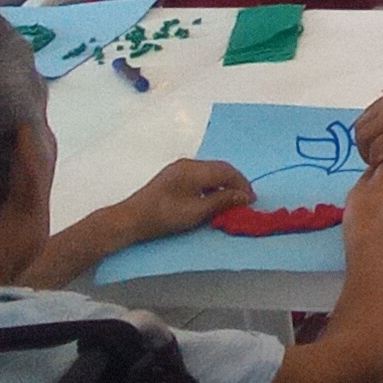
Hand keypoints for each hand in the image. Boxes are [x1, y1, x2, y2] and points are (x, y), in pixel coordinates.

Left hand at [122, 159, 253, 241]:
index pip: (227, 171)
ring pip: (211, 170)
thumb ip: (222, 201)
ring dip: (224, 183)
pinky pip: (201, 175)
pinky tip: (213, 197)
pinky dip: (212, 184)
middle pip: (220, 168)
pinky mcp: (173, 176)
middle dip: (235, 182)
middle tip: (244, 200)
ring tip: (231, 200)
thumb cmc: (164, 216)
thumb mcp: (197, 211)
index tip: (251, 200)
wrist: (131, 219)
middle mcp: (188, 164)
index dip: (242, 184)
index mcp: (194, 169)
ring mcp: (179, 168)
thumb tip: (244, 196)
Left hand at [354, 85, 382, 165]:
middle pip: (360, 125)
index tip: (372, 141)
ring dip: (366, 152)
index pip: (368, 112)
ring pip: (364, 137)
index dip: (368, 130)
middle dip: (362, 142)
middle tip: (369, 154)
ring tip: (374, 161)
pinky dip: (375, 157)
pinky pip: (376, 147)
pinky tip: (381, 162)